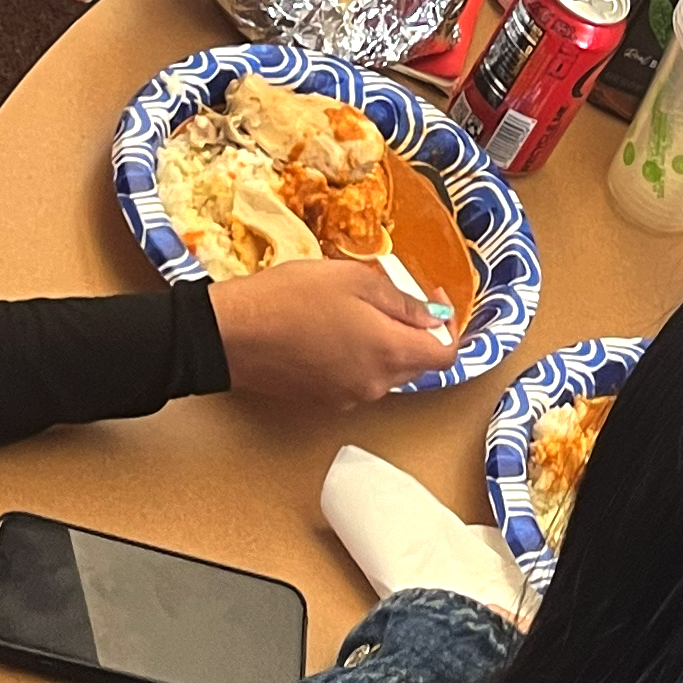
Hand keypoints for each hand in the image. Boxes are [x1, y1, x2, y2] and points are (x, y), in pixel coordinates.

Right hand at [212, 255, 459, 402]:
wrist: (233, 334)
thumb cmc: (292, 297)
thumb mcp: (354, 279)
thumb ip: (402, 302)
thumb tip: (433, 317)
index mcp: (390, 353)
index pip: (446, 355)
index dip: (449, 325)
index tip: (434, 297)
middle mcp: (376, 385)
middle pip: (417, 364)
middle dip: (415, 332)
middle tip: (394, 297)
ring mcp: (349, 398)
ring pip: (387, 372)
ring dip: (385, 344)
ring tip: (356, 310)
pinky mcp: (324, 402)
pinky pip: (358, 380)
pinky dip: (359, 358)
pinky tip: (332, 331)